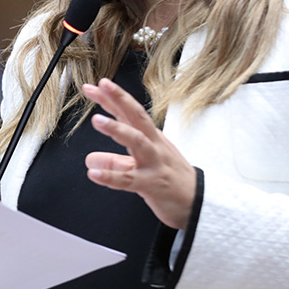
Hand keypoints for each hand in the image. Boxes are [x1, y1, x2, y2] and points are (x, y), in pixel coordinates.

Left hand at [82, 78, 196, 228]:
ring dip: (117, 129)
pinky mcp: (152, 184)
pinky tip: (93, 173)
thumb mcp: (140, 166)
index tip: (95, 85)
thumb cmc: (170, 180)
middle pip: (137, 117)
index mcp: (151, 138)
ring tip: (96, 120)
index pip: (131, 113)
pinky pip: (129, 180)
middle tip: (100, 85)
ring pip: (137, 142)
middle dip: (120, 99)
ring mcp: (154, 164)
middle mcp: (154, 146)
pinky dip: (111, 176)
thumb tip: (90, 160)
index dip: (114, 98)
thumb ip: (115, 161)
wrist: (198, 203)